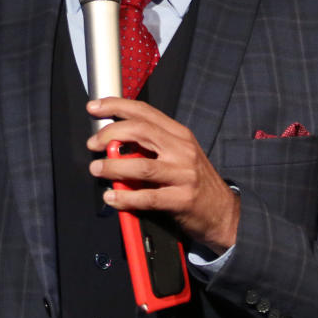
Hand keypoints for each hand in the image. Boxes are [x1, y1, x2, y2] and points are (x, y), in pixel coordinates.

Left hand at [86, 97, 238, 253]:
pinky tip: (112, 198)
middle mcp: (182, 150)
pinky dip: (125, 198)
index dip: (116, 106)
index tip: (95, 107)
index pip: (144, 111)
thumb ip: (150, 146)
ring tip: (97, 169)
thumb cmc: (195, 182)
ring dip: (113, 166)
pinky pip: (147, 197)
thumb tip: (113, 142)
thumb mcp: (178, 155)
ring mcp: (184, 174)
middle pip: (141, 131)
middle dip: (110, 134)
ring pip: (141, 165)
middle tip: (93, 143)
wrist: (224, 212)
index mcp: (179, 134)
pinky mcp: (182, 199)